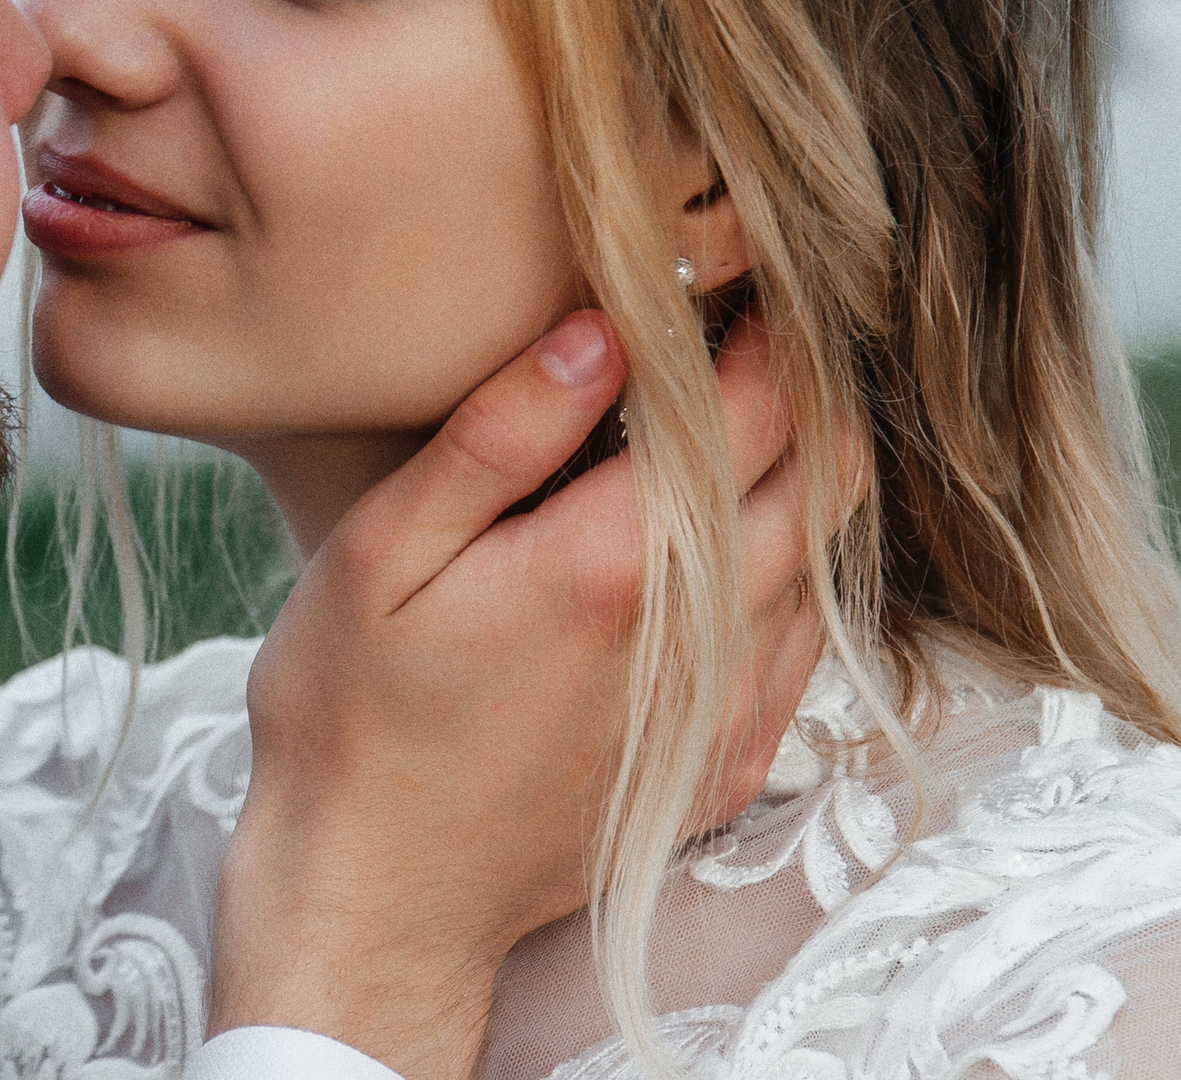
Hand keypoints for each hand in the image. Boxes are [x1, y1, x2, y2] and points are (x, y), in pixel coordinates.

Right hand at [209, 309, 828, 1079]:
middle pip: (821, 475)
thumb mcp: (382, 556)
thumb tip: (597, 333)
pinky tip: (732, 545)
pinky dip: (795, 572)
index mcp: (609, 568)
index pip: (750, 415)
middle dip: (806, 388)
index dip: (766, 332)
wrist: (377, 900)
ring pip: (830, 557)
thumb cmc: (351, 719)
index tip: (743, 279)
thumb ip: (496, 441)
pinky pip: (807, 643)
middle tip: (754, 331)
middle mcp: (696, 639)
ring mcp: (724, 711)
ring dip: (809, 475)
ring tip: (747, 421)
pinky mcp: (727, 765)